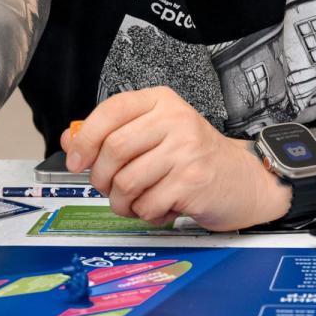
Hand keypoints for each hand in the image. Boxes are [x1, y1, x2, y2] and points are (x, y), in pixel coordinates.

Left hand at [66, 87, 290, 229]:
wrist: (245, 179)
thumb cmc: (194, 158)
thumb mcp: (154, 135)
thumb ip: (112, 135)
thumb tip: (70, 139)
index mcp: (160, 101)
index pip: (111, 111)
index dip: (85, 139)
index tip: (76, 161)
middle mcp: (175, 120)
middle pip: (114, 149)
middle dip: (100, 177)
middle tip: (106, 188)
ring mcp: (186, 150)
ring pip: (127, 182)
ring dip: (122, 202)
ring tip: (135, 202)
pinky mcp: (193, 181)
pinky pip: (148, 204)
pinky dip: (146, 214)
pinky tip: (161, 207)